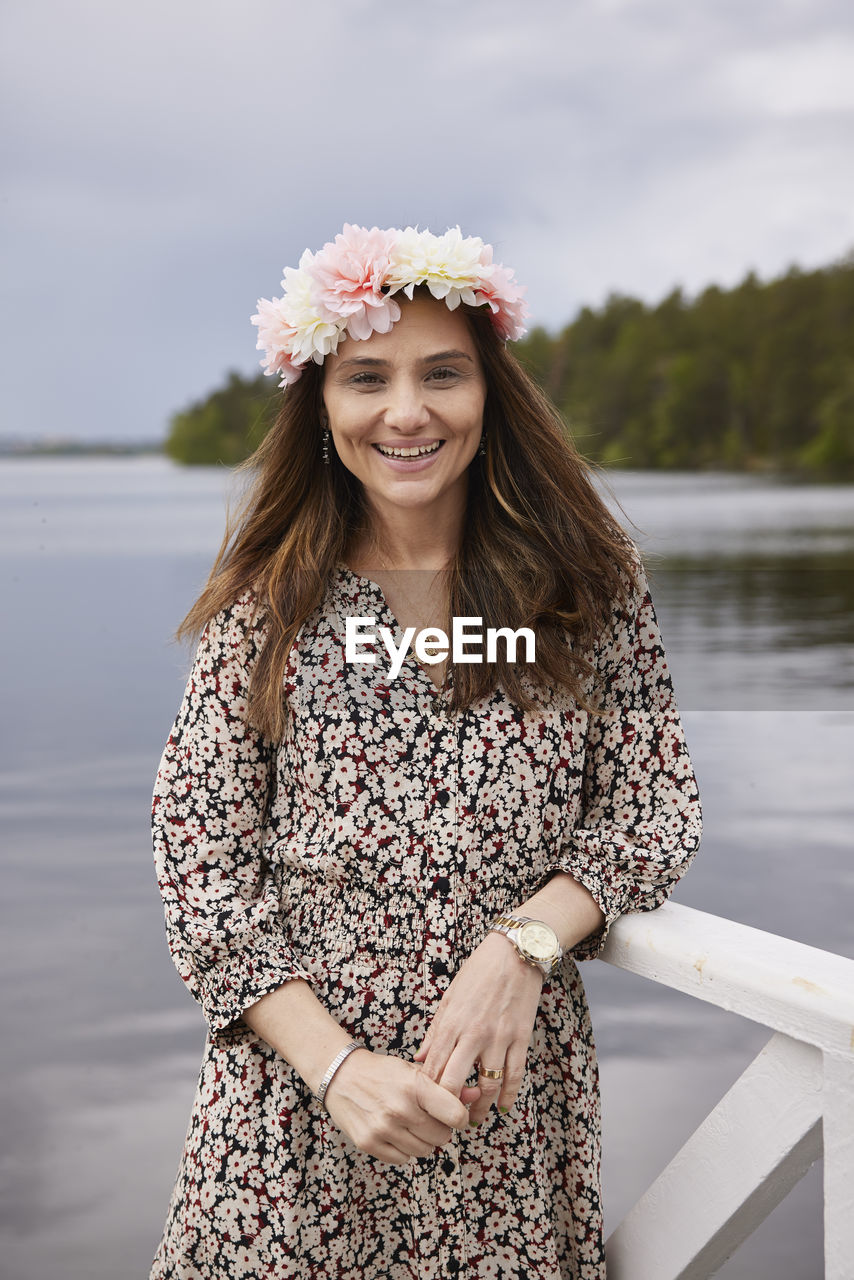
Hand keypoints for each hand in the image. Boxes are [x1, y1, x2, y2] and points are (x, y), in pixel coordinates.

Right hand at [323, 1048, 475, 1165]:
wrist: (341, 1076)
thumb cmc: (382, 1072)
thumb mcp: (413, 1071)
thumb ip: (446, 1086)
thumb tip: (477, 1096)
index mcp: (415, 1086)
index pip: (456, 1115)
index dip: (461, 1118)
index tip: (456, 1116)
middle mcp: (400, 1109)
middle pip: (442, 1137)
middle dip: (441, 1129)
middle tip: (430, 1118)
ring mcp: (383, 1129)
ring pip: (424, 1151)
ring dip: (423, 1141)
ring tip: (411, 1124)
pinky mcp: (369, 1144)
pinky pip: (402, 1159)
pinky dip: (404, 1149)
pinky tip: (396, 1132)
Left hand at [413, 932, 543, 1125]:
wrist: (515, 953)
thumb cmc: (478, 972)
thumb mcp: (450, 997)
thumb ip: (436, 1031)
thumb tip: (419, 1059)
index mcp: (452, 1023)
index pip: (433, 1067)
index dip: (426, 1091)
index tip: (423, 1105)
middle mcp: (473, 1034)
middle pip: (454, 1082)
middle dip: (447, 1107)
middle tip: (445, 1121)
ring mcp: (499, 1038)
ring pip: (487, 1086)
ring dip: (479, 1108)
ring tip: (472, 1120)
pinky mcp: (521, 1038)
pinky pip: (515, 1075)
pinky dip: (509, 1096)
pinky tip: (503, 1108)